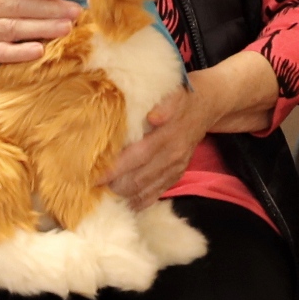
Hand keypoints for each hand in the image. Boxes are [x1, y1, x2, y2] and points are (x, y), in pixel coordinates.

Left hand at [103, 84, 216, 207]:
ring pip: (146, 190)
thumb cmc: (183, 97)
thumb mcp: (175, 94)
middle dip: (114, 187)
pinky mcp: (177, 175)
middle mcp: (171, 157)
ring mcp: (175, 169)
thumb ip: (165, 106)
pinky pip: (157, 194)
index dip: (115, 168)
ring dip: (124, 196)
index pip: (137, 157)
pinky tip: (124, 205)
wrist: (208, 106)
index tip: (94, 176)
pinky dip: (140, 202)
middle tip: (90, 189)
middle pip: (139, 179)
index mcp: (168, 137)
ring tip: (102, 198)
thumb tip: (153, 117)